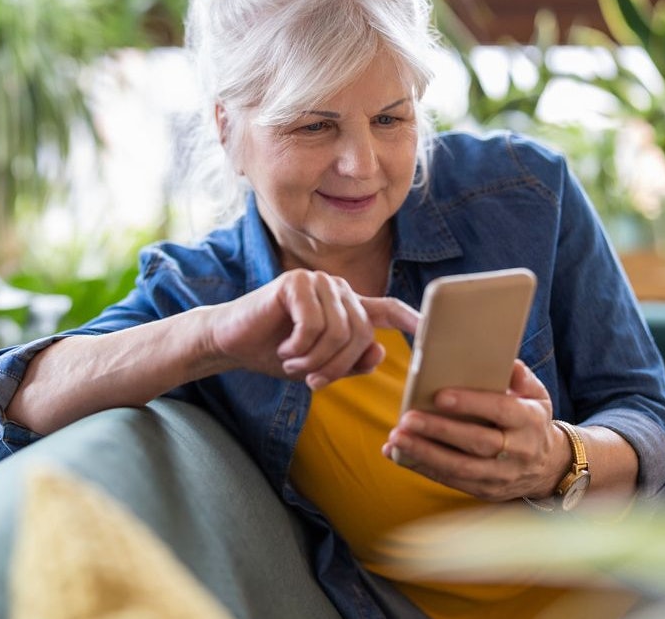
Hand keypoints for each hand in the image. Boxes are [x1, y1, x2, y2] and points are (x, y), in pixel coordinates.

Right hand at [206, 269, 418, 387]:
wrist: (232, 343)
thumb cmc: (276, 353)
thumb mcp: (319, 366)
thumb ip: (351, 363)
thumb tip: (379, 353)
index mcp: (347, 307)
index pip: (388, 309)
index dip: (412, 321)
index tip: (432, 334)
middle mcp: (337, 289)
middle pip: (361, 333)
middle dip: (339, 366)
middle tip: (313, 382)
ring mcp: (318, 282)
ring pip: (339, 331)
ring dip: (315, 359)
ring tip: (293, 363)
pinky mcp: (296, 283)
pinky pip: (314, 324)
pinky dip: (299, 347)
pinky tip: (283, 348)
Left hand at [382, 360, 568, 501]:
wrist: (549, 466)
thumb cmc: (531, 420)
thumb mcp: (536, 395)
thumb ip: (520, 377)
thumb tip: (503, 361)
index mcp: (529, 421)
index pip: (501, 410)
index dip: (471, 403)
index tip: (439, 396)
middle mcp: (518, 451)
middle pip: (477, 442)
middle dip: (439, 431)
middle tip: (407, 418)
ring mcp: (502, 475)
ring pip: (461, 467)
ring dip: (425, 453)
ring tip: (396, 439)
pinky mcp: (486, 491)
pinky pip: (451, 481)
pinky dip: (423, 468)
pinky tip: (399, 455)